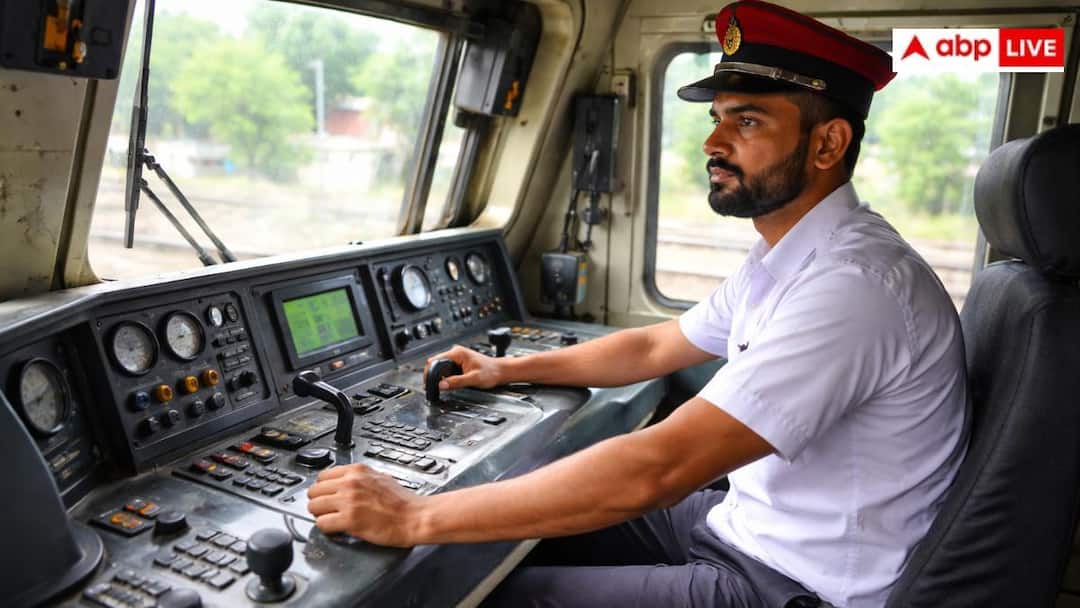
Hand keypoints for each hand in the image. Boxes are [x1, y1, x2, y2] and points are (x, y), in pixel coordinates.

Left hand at [307, 463, 425, 546]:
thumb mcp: (380, 477)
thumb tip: (345, 483)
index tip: (326, 496)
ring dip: (320, 515)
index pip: (322, 476)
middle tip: (326, 510)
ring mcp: (348, 501)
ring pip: (314, 506)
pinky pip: (322, 523)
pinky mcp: (349, 520)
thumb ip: (360, 478)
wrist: (415, 517)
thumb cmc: (403, 502)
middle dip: (318, 502)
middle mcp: (350, 483)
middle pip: (314, 491)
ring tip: (330, 520)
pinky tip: (335, 529)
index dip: (323, 489)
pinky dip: (326, 528)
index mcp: (357, 471)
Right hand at [424, 345, 504, 389]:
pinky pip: (446, 368)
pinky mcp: (459, 362)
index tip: (427, 383)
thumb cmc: (491, 372)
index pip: (434, 360)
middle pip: (435, 363)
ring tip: (441, 385)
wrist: (501, 371)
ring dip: (439, 376)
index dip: (428, 373)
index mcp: (457, 353)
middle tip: (433, 387)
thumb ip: (456, 382)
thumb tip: (441, 385)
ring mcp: (457, 356)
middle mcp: (455, 352)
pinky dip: (444, 376)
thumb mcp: (473, 379)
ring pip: (440, 366)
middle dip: (432, 375)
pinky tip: (447, 382)